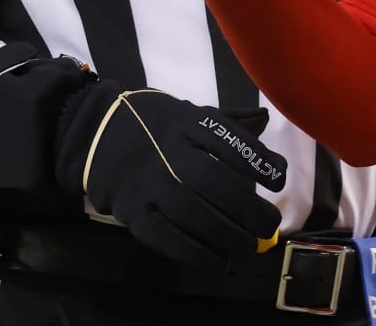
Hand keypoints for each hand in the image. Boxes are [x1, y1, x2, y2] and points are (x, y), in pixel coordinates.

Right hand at [55, 82, 286, 263]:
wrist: (97, 132)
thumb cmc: (157, 125)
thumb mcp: (190, 112)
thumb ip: (228, 122)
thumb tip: (266, 117)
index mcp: (188, 122)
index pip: (230, 142)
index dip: (258, 162)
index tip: (278, 180)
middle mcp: (169, 151)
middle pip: (214, 181)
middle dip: (248, 208)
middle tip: (270, 225)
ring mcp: (148, 182)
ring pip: (192, 213)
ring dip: (226, 236)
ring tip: (249, 248)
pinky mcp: (132, 211)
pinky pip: (166, 237)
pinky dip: (195, 253)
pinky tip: (218, 262)